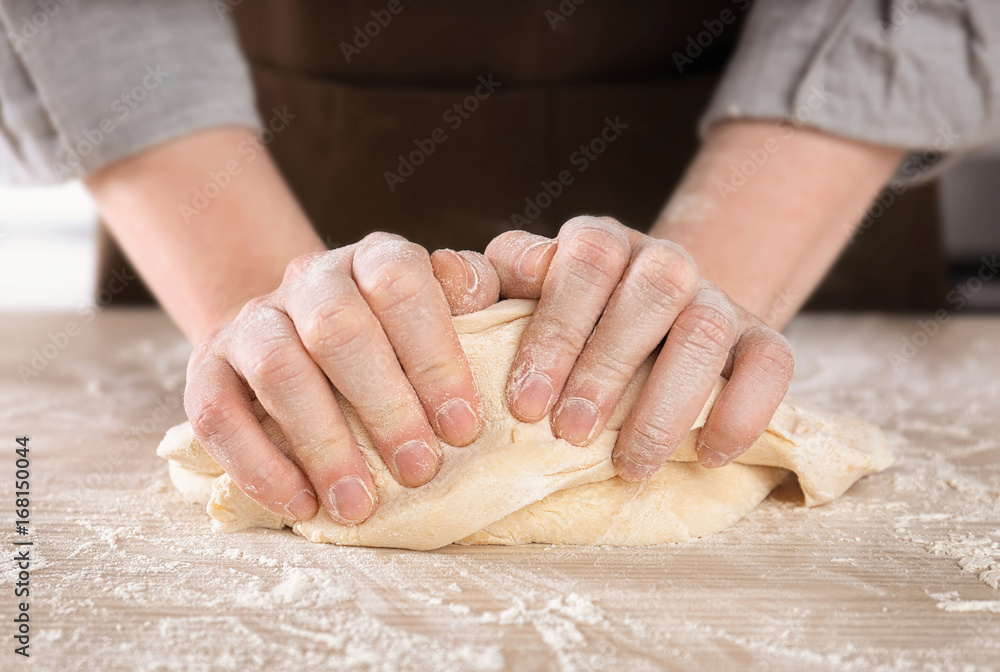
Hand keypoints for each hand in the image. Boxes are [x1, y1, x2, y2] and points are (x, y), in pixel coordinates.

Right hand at [184, 233, 493, 524]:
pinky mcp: (206, 368)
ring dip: (323, 444)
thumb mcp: (438, 306)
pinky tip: (301, 504)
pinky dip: (259, 465)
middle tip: (419, 469)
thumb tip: (477, 298)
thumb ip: (467, 295)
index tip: (461, 427)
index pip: (399, 285)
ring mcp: (252, 320)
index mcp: (372, 258)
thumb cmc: (392, 333)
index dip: (433, 356)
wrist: (299, 333)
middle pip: (336, 329)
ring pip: (278, 371)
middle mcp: (308, 279)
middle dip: (384, 406)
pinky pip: (218, 415)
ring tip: (359, 503)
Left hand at [484, 216, 794, 478]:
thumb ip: (488, 285)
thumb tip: (447, 275)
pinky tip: (706, 455)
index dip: (556, 331)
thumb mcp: (522, 295)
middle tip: (568, 434)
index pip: (585, 261)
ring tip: (628, 463)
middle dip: (606, 369)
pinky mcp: (762, 339)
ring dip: (665, 403)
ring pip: (707, 333)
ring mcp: (718, 298)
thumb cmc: (571, 319)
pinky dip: (742, 412)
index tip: (525, 403)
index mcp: (601, 242)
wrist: (656, 320)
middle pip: (651, 292)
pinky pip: (772, 365)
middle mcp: (664, 261)